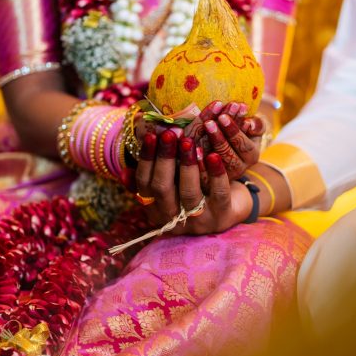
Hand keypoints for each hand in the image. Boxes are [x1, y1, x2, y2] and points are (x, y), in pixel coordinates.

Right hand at [137, 133, 252, 234]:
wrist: (231, 212)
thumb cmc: (196, 192)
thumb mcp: (172, 188)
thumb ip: (150, 179)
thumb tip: (124, 171)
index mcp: (157, 211)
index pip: (145, 185)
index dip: (146, 160)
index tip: (152, 136)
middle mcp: (174, 220)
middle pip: (163, 189)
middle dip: (165, 158)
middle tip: (170, 134)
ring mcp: (199, 221)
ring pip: (189, 192)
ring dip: (187, 164)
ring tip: (188, 141)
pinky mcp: (222, 216)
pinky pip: (219, 193)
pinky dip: (216, 173)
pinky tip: (214, 155)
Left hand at [202, 102, 265, 178]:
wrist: (229, 153)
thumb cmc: (240, 133)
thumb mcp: (253, 129)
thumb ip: (257, 124)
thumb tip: (250, 123)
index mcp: (251, 156)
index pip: (244, 144)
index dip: (234, 130)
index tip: (222, 116)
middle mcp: (238, 169)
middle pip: (229, 155)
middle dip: (219, 138)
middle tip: (209, 123)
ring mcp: (222, 177)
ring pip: (214, 164)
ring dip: (206, 148)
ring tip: (196, 136)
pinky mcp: (207, 181)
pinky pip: (201, 174)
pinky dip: (197, 161)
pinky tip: (191, 148)